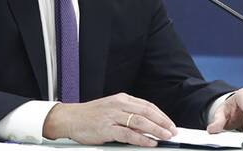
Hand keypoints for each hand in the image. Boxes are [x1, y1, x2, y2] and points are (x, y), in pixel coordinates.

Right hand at [42, 92, 176, 146]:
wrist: (69, 118)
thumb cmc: (90, 116)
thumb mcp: (111, 110)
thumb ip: (128, 115)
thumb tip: (146, 125)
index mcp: (122, 99)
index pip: (147, 105)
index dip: (161, 115)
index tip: (170, 123)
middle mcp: (119, 105)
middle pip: (147, 112)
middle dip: (162, 122)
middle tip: (173, 130)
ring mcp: (112, 116)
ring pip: (140, 122)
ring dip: (156, 130)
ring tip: (165, 136)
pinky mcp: (106, 128)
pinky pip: (128, 134)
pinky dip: (141, 139)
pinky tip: (150, 142)